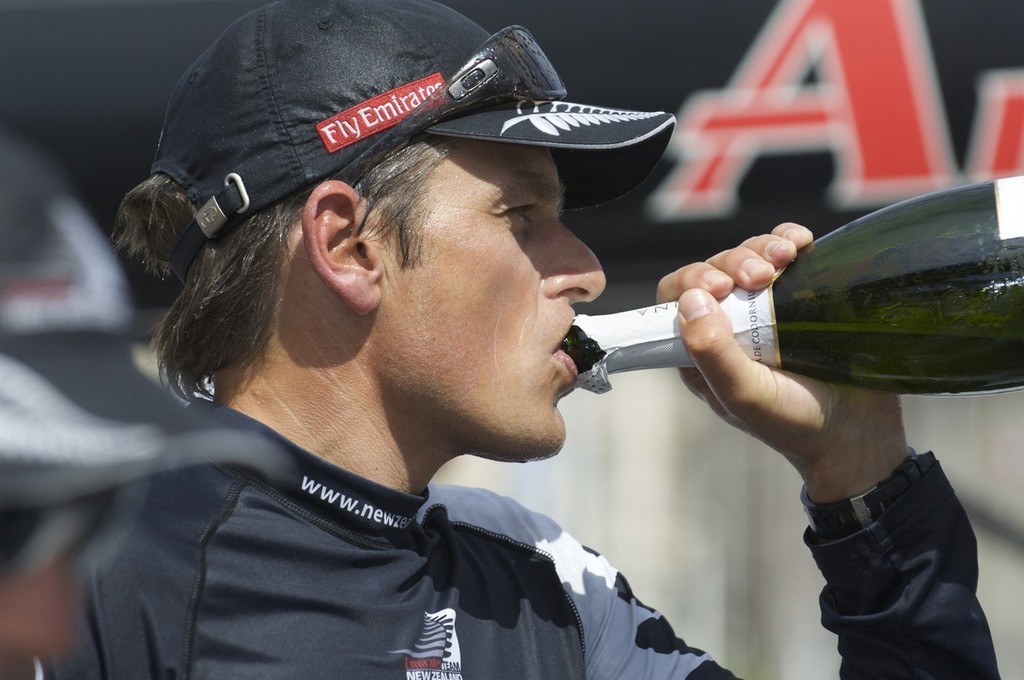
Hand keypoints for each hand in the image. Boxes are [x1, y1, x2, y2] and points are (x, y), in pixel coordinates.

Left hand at [657, 223, 907, 502]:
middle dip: (733, 262)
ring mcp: (766, 309)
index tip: (720, 286)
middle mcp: (729, 326)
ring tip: (787, 256)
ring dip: (762, 247)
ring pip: (748, 257)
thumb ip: (712, 354)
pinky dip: (789, 237)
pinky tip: (802, 242)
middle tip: (762, 276)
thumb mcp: (746, 395)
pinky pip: (785, 253)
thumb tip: (689, 302)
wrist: (860, 431)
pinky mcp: (802, 295)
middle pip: (714, 271)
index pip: (676, 299)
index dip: (690, 281)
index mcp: (702, 351)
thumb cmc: (796, 423)